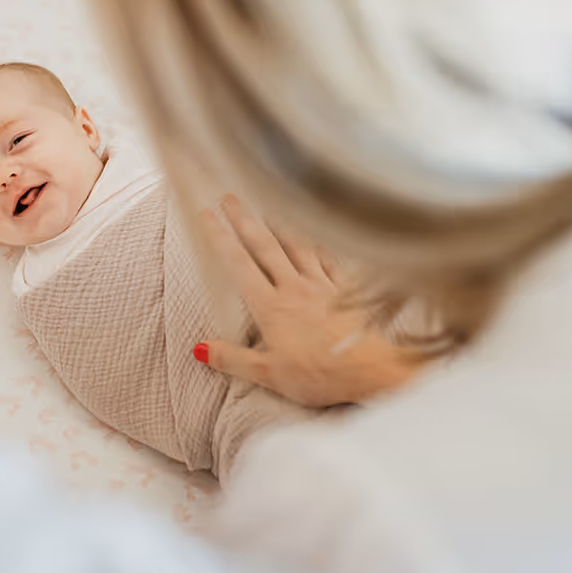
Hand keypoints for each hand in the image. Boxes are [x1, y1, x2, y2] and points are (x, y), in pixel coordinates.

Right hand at [197, 196, 418, 408]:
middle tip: (230, 196)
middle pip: (266, 246)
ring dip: (280, 224)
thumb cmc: (320, 376)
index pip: (239, 264)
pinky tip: (315, 235)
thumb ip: (232, 359)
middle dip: (245, 219)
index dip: (220, 237)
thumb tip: (199, 348)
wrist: (372, 371)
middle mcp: (295, 288)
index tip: (206, 213)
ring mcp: (323, 286)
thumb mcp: (268, 375)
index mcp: (271, 307)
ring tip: (268, 206)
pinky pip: (329, 259)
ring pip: (298, 246)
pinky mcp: (346, 291)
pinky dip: (319, 243)